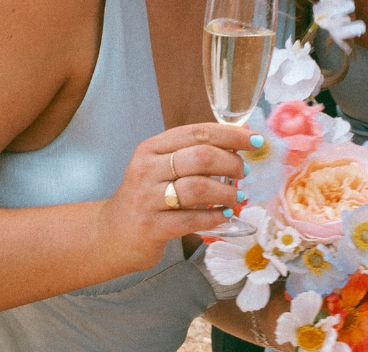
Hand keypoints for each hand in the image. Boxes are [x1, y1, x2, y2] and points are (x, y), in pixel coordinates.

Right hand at [93, 122, 253, 273]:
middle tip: (242, 172)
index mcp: (151, 148)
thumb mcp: (161, 167)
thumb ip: (193, 153)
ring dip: (227, 192)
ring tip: (237, 197)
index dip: (231, 135)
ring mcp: (146, 199)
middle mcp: (145, 170)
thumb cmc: (147, 197)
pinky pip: (192, 219)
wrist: (111, 235)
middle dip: (231, 163)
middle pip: (201, 157)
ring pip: (199, 187)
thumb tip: (241, 141)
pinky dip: (216, 216)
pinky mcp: (150, 227)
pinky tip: (225, 215)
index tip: (255, 140)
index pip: (198, 132)